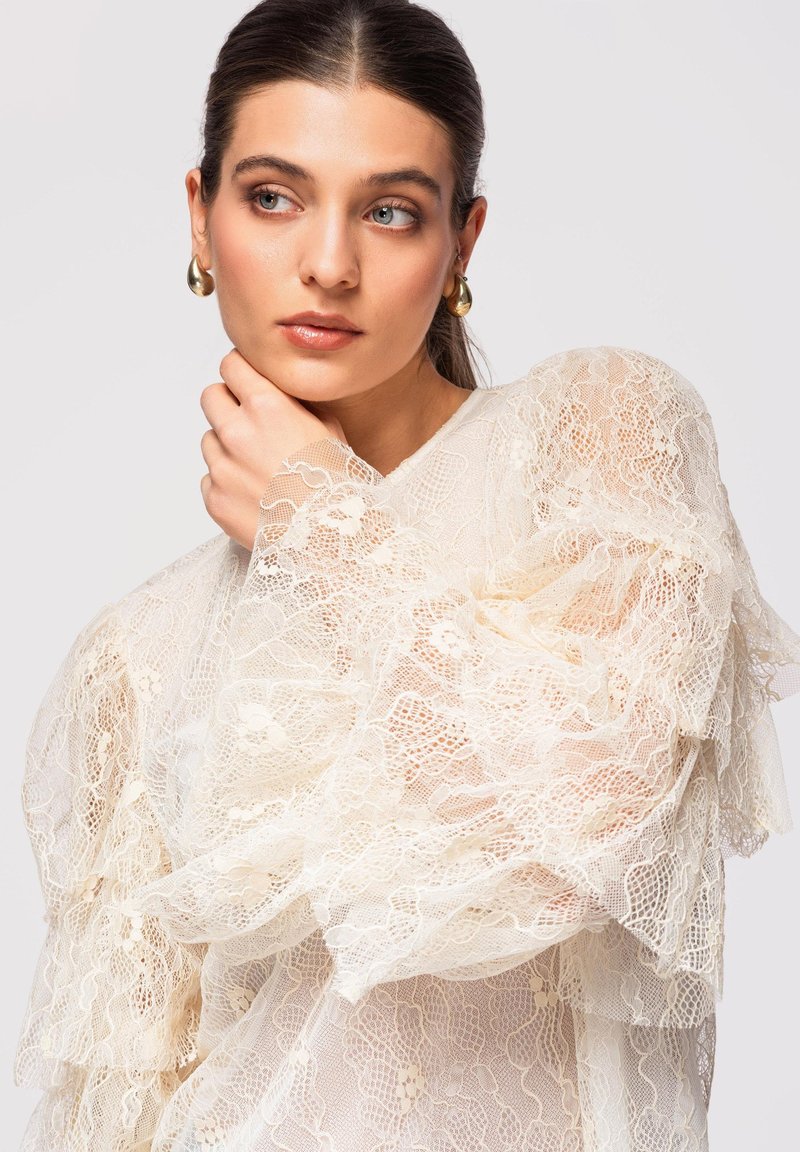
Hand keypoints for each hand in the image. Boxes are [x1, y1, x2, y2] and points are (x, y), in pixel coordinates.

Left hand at [200, 348, 346, 549]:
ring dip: (227, 446)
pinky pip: (210, 478)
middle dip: (226, 403)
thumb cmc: (336, 485)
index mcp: (266, 406)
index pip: (231, 365)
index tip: (246, 381)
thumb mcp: (329, 428)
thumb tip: (281, 395)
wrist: (329, 537)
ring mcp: (221, 467)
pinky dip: (227, 482)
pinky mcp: (214, 498)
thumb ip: (296, 405)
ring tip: (258, 467)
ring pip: (209, 440)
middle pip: (210, 396)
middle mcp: (237, 432)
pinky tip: (254, 494)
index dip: (240, 372)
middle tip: (248, 421)